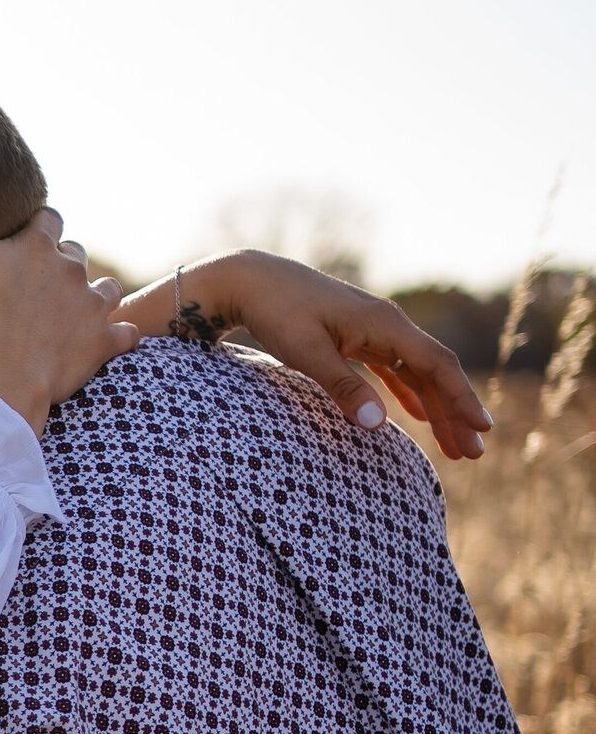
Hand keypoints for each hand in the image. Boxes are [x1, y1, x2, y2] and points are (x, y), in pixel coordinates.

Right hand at [0, 155, 137, 432]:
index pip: (48, 220)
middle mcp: (72, 268)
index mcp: (38, 245)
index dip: (37, 231)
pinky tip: (112, 339)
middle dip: (63, 264)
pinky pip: (125, 332)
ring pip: (107, 287)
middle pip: (76, 253)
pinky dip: (120, 335)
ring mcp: (91, 306)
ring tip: (78, 309)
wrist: (0, 380)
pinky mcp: (103, 342)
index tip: (25, 246)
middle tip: (43, 287)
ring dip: (95, 294)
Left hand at [124, 252, 491, 460]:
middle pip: (435, 372)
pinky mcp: (357, 337)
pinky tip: (418, 418)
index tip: (481, 428)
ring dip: (437, 408)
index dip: (461, 398)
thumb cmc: (277, 313)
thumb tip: (382, 426)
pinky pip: (395, 369)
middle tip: (475, 452)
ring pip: (417, 373)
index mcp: (384, 325)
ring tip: (455, 444)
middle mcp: (388, 324)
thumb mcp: (307, 354)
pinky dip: (410, 394)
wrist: (251, 281)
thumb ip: (344, 389)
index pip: (437, 365)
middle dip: (457, 412)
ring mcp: (374, 329)